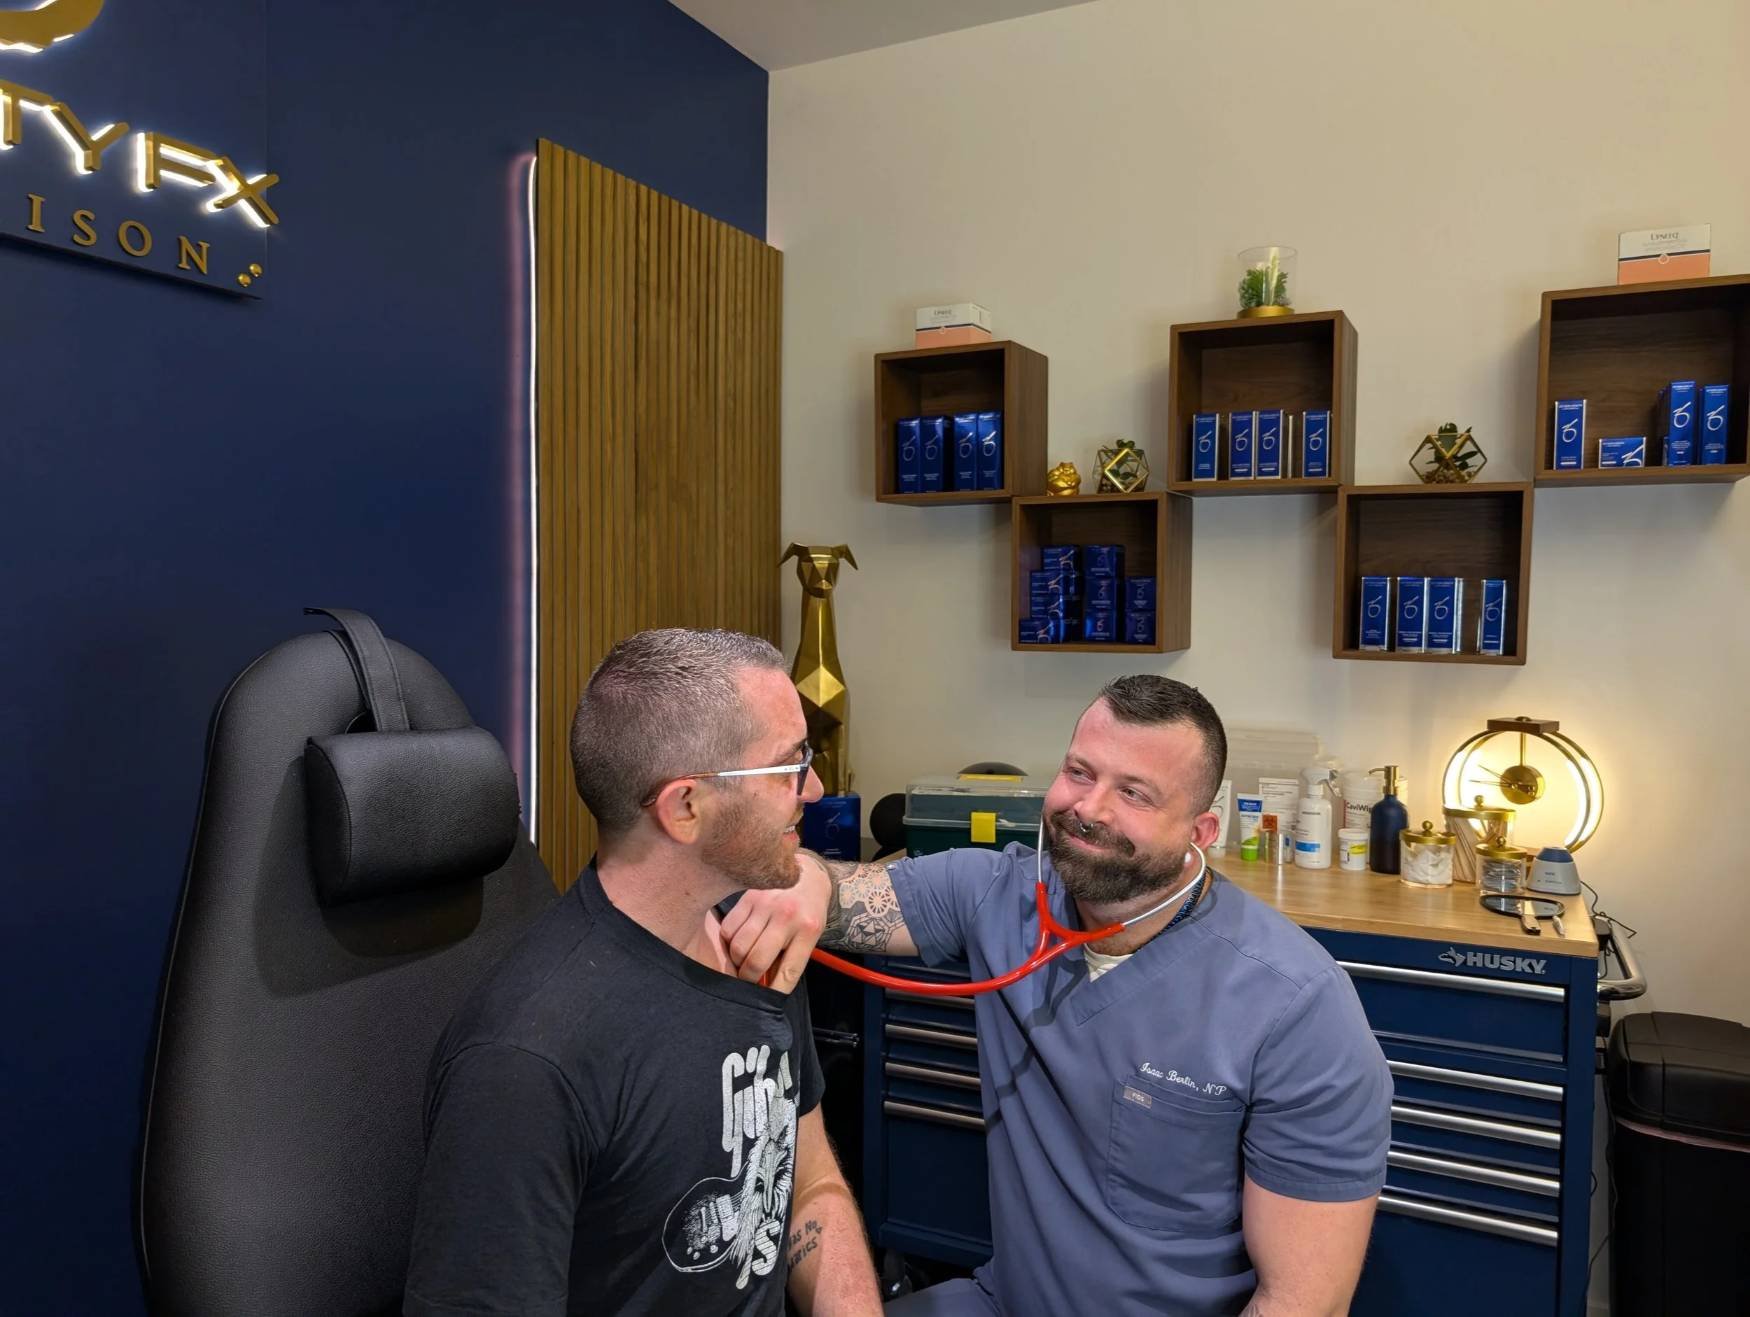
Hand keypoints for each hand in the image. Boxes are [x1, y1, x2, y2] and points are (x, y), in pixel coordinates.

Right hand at [720, 852, 828, 991]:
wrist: (807, 877)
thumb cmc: (807, 915)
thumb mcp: (809, 938)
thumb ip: (788, 961)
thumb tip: (763, 989)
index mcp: (808, 930)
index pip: (788, 972)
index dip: (774, 992)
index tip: (765, 1001)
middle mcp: (786, 916)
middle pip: (756, 962)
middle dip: (749, 978)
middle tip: (749, 979)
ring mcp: (766, 904)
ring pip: (739, 947)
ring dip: (738, 960)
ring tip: (744, 959)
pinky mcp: (748, 897)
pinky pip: (728, 930)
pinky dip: (730, 941)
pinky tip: (739, 939)